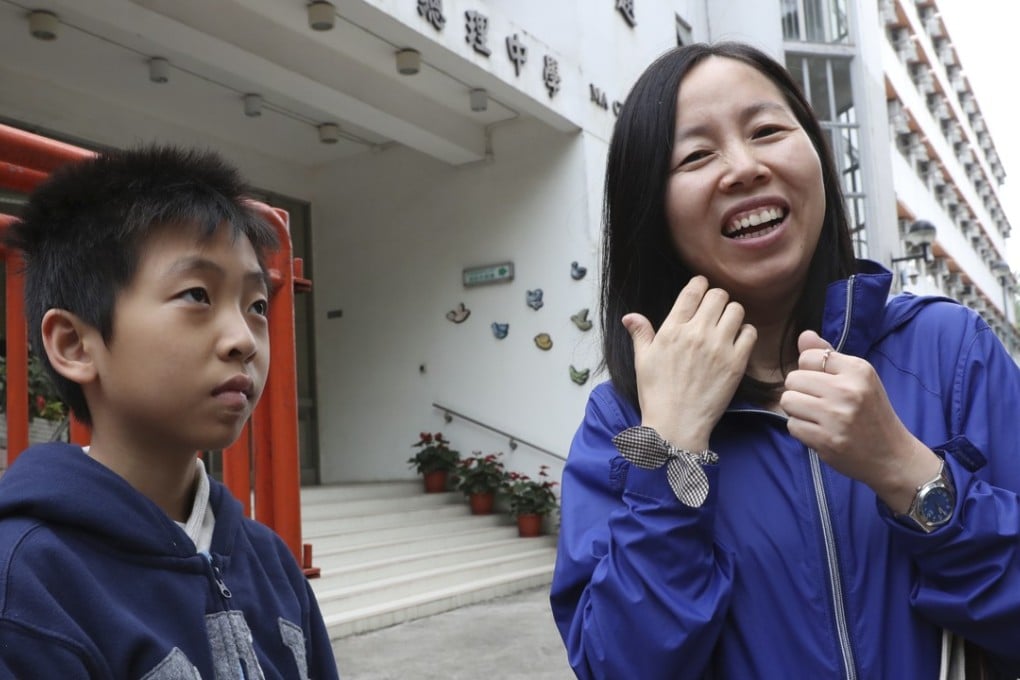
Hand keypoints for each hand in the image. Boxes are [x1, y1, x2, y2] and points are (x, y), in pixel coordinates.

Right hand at [623, 276, 755, 450]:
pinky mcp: (736, 362)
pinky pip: (749, 332)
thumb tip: (630, 317)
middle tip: (714, 310)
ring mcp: (718, 347)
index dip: (699, 284)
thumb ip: (640, 334)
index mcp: (672, 330)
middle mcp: (696, 333)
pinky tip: (736, 342)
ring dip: (732, 313)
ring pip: (736, 310)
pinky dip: (745, 333)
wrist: (676, 424)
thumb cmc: (656, 394)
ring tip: (726, 325)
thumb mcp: (642, 361)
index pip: (693, 291)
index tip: (701, 288)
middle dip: (716, 298)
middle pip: (718, 295)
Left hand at [780, 331, 939, 511]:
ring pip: (788, 401)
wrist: (892, 455)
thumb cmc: (872, 412)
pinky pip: (792, 425)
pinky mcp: (826, 440)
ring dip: (797, 410)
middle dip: (800, 390)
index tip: (824, 383)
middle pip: (793, 379)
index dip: (809, 370)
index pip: (808, 357)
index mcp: (858, 370)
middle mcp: (848, 390)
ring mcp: (836, 417)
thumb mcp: (858, 379)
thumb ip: (828, 356)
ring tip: (817, 416)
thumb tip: (803, 335)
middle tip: (819, 402)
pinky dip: (801, 429)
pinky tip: (820, 431)